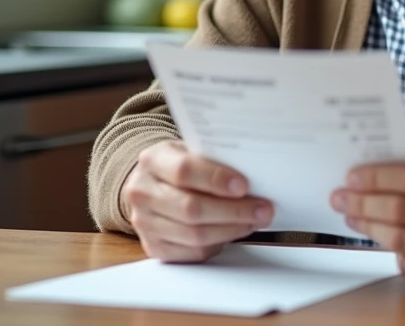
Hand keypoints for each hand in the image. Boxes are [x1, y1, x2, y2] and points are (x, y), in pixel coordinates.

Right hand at [120, 140, 273, 262]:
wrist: (150, 185)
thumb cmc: (178, 166)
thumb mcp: (189, 150)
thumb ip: (213, 159)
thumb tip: (253, 175)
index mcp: (153, 161)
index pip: (184, 171)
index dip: (216, 179)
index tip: (243, 185)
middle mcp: (142, 193)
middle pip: (191, 208)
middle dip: (233, 211)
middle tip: (262, 209)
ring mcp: (145, 223)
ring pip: (194, 234)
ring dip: (231, 229)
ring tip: (254, 221)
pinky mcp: (154, 247)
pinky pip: (192, 252)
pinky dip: (219, 243)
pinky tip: (234, 232)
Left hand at [331, 150, 404, 286]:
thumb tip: (376, 173)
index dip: (375, 177)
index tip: (351, 176)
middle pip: (399, 210)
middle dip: (362, 204)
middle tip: (340, 198)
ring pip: (400, 240)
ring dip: (369, 228)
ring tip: (352, 216)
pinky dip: (392, 250)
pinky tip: (381, 237)